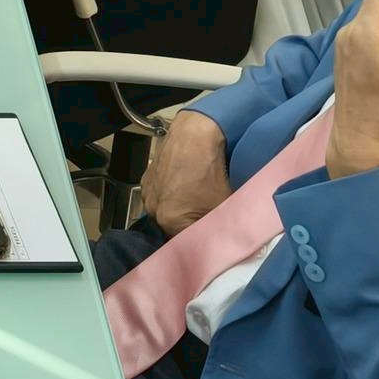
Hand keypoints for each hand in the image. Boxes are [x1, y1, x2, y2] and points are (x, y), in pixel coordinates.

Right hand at [141, 110, 230, 234]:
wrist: (193, 134)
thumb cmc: (209, 170)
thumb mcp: (223, 205)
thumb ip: (224, 229)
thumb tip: (232, 243)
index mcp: (168, 221)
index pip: (186, 244)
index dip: (202, 241)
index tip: (214, 237)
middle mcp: (152, 209)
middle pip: (173, 228)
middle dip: (190, 225)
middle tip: (208, 218)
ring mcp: (146, 191)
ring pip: (166, 211)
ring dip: (179, 209)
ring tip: (197, 199)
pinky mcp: (146, 176)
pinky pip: (161, 195)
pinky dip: (172, 194)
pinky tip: (186, 185)